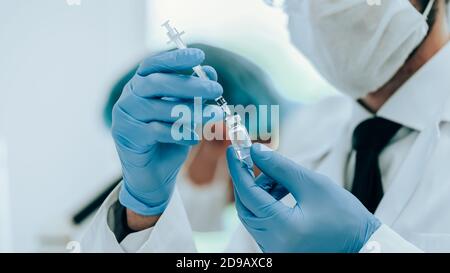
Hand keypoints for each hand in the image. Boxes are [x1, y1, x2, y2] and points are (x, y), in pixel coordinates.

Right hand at [112, 48, 222, 216]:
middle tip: (216, 89)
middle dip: (189, 84)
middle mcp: (129, 98)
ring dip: (191, 110)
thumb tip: (210, 72)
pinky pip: (156, 132)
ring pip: (158, 108)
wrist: (152, 176)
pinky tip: (194, 138)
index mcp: (140, 86)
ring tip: (215, 113)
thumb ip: (193, 94)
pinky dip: (178, 134)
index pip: (153, 65)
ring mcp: (125, 117)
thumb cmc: (168, 140)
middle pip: (156, 83)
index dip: (175, 59)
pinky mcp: (128, 137)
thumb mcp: (184, 114)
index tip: (199, 56)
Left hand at [226, 143, 380, 252]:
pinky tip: (280, 190)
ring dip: (260, 191)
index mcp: (282, 229)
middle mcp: (272, 244)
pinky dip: (266, 204)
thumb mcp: (313, 184)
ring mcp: (273, 250)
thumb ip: (280, 167)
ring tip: (278, 176)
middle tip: (252, 158)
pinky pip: (262, 223)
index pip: (248, 195)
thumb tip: (255, 152)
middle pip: (246, 206)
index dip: (239, 170)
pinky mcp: (278, 250)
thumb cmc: (344, 216)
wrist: (363, 246)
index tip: (233, 150)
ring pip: (253, 215)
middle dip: (248, 180)